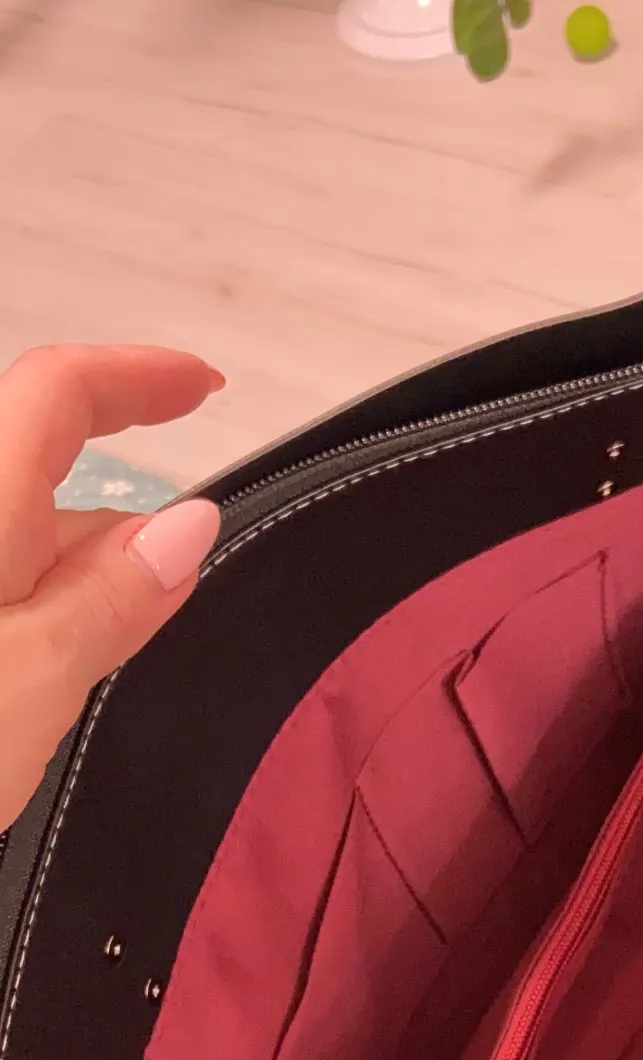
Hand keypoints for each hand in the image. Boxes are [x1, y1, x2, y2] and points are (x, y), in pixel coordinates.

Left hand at [0, 344, 224, 831]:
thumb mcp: (27, 685)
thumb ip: (108, 602)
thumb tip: (191, 523)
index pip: (53, 392)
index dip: (136, 374)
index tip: (205, 387)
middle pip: (33, 476)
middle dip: (114, 517)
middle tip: (181, 588)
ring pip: (9, 546)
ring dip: (71, 581)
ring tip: (109, 658)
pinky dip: (30, 622)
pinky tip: (42, 685)